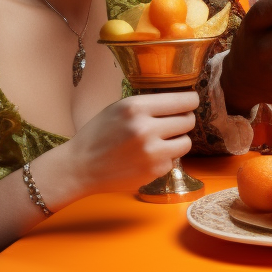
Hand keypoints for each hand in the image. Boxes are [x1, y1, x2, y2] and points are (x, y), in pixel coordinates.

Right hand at [37, 91, 198, 202]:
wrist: (80, 167)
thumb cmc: (98, 134)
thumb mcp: (118, 108)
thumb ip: (148, 105)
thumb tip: (180, 102)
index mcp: (136, 107)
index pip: (184, 100)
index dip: (190, 101)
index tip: (190, 102)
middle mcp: (146, 128)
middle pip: (188, 120)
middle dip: (183, 120)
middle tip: (173, 123)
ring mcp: (152, 153)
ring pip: (186, 142)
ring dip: (178, 140)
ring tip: (162, 140)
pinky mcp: (155, 172)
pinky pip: (173, 160)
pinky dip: (164, 158)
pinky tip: (147, 157)